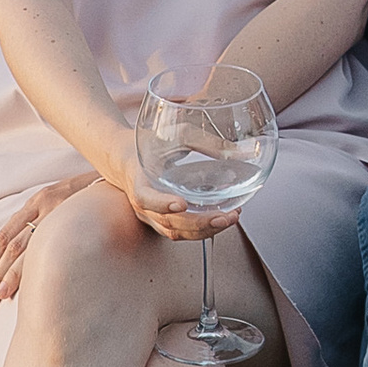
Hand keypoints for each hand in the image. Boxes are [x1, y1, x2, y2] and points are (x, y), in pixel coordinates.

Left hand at [0, 176, 91, 303]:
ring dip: (9, 275)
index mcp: (39, 201)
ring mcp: (59, 212)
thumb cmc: (98, 198)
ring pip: (25, 248)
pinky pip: (49, 247)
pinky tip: (28, 287)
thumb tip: (33, 253)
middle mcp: (44, 205)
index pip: (5, 234)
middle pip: (11, 244)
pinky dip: (35, 267)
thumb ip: (52, 219)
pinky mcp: (75, 219)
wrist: (126, 181)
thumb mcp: (69, 200)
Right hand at [102, 127, 239, 247]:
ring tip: (232, 217)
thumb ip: (207, 142)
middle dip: (200, 223)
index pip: (146, 198)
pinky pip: (182, 232)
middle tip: (225, 216)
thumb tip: (241, 152)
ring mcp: (152, 216)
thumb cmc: (151, 142)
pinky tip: (224, 218)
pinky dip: (203, 230)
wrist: (126, 157)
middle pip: (169, 222)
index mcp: (138, 181)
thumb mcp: (177, 134)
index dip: (162, 203)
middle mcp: (143, 205)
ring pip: (177, 232)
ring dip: (206, 230)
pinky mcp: (162, 221)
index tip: (181, 204)